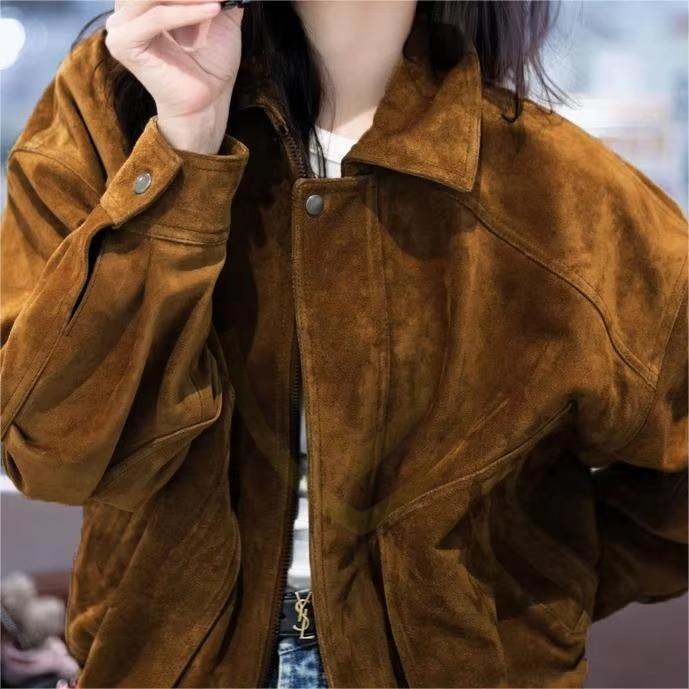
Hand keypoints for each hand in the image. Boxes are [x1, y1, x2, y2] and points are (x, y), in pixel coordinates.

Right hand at [104, 0, 244, 153]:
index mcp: (143, 4)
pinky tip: (213, 10)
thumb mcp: (217, 15)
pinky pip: (156, 18)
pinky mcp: (123, 43)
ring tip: (217, 0)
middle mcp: (125, 11)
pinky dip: (186, 12)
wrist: (207, 102)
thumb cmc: (210, 65)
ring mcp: (120, 26)